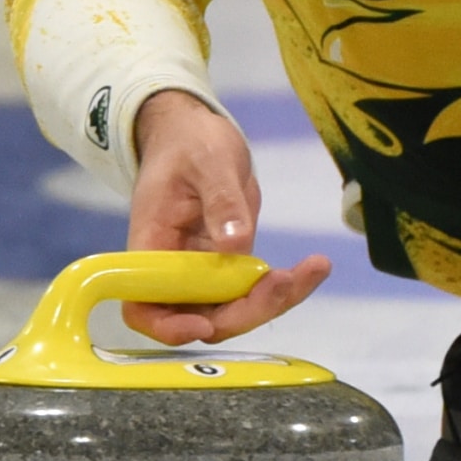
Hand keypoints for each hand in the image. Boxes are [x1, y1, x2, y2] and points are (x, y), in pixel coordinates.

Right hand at [122, 89, 329, 344]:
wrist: (199, 134)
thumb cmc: (192, 142)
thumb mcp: (209, 161)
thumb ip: (221, 201)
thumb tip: (235, 244)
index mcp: (151, 246)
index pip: (144, 306)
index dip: (170, 326)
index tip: (205, 324)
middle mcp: (173, 269)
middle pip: (199, 317)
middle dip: (245, 311)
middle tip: (286, 281)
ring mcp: (203, 271)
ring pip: (233, 310)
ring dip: (273, 301)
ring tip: (315, 267)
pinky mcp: (229, 265)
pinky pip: (253, 291)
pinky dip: (285, 287)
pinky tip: (316, 266)